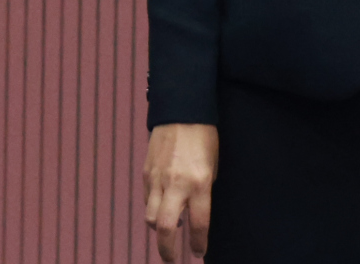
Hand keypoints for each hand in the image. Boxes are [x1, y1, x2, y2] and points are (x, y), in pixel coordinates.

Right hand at [144, 123, 218, 259]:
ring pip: (151, 217)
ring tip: (167, 232)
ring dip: (159, 229)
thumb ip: (202, 192)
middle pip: (166, 228)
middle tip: (171, 259)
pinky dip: (154, 208)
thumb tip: (193, 214)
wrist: (181, 111)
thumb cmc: (203, 138)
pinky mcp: (146, 172)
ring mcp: (158, 179)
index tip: (199, 252)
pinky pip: (148, 199)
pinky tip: (162, 206)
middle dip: (167, 250)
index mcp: (199, 184)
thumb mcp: (212, 167)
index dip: (199, 243)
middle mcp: (176, 184)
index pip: (199, 224)